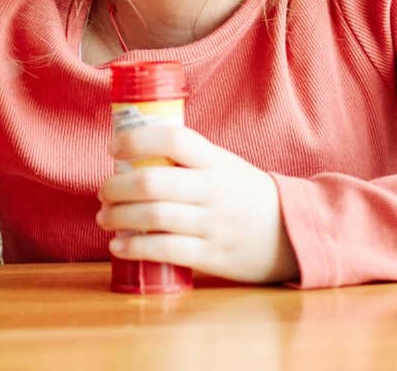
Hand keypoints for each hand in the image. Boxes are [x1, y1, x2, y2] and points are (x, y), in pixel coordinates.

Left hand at [95, 124, 298, 284]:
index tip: (113, 148)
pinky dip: (134, 248)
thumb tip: (136, 152)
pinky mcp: (211, 256)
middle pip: (152, 182)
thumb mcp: (225, 166)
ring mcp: (212, 224)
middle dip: (116, 187)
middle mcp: (213, 189)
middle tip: (103, 191)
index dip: (136, 140)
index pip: (172, 139)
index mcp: (215, 161)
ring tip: (104, 217)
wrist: (293, 233)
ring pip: (153, 217)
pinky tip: (118, 245)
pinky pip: (165, 250)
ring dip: (118, 217)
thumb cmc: (246, 195)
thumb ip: (188, 159)